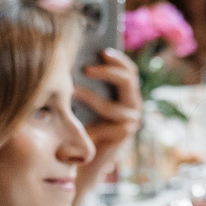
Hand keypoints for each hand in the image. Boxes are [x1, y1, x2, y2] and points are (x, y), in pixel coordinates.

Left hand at [77, 48, 142, 189]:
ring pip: (111, 106)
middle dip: (106, 71)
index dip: (117, 58)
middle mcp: (134, 104)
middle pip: (127, 80)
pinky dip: (88, 120)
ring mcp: (131, 121)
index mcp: (127, 92)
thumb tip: (75, 61)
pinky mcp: (123, 135)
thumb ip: (88, 82)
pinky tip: (73, 115)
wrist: (84, 156)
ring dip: (90, 98)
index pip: (129, 69)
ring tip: (71, 91)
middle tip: (85, 68)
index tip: (101, 50)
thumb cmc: (82, 122)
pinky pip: (105, 125)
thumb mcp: (85, 99)